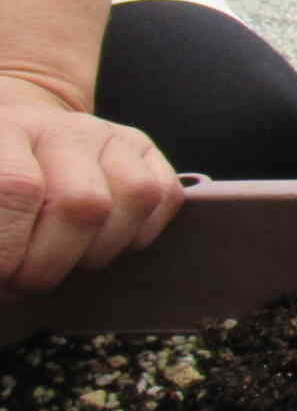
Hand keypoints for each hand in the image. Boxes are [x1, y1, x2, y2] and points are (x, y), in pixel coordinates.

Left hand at [0, 78, 182, 293]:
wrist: (20, 143)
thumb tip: (1, 279)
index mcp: (7, 130)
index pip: (16, 187)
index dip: (10, 245)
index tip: (3, 276)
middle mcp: (67, 128)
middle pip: (83, 203)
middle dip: (52, 262)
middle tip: (25, 281)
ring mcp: (112, 136)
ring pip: (136, 198)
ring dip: (99, 251)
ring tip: (66, 261)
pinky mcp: (145, 149)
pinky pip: (166, 196)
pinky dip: (139, 234)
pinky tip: (101, 242)